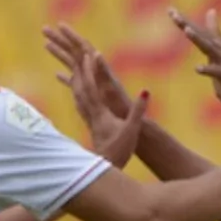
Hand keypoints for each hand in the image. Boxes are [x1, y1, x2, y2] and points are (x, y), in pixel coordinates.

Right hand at [43, 23, 131, 118]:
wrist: (127, 119)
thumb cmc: (119, 105)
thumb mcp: (110, 87)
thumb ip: (103, 71)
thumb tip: (95, 53)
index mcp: (97, 68)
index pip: (82, 47)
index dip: (70, 35)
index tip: (58, 24)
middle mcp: (92, 71)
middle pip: (73, 51)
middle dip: (59, 39)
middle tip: (44, 29)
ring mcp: (90, 80)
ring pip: (71, 63)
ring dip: (59, 53)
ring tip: (45, 44)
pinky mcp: (88, 92)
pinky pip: (73, 80)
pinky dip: (64, 76)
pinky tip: (56, 74)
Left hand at [60, 49, 148, 167]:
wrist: (106, 169)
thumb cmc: (120, 151)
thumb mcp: (132, 130)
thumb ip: (138, 111)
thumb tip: (145, 91)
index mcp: (100, 113)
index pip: (92, 87)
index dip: (90, 70)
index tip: (90, 53)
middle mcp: (90, 114)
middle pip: (80, 86)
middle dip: (79, 68)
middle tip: (77, 51)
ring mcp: (88, 119)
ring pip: (77, 93)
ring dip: (76, 76)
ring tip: (74, 63)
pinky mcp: (90, 124)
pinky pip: (80, 103)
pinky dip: (77, 91)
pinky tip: (75, 88)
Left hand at [169, 7, 220, 108]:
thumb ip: (214, 32)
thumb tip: (211, 10)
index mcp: (215, 47)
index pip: (198, 31)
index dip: (184, 21)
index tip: (170, 10)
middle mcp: (220, 51)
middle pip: (201, 35)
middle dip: (186, 24)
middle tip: (173, 13)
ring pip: (209, 48)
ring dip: (198, 38)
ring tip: (187, 29)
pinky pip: (217, 71)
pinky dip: (208, 69)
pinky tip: (197, 68)